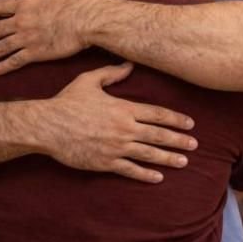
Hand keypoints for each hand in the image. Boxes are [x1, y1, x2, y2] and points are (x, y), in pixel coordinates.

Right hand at [24, 62, 197, 182]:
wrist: (47, 126)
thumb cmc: (67, 102)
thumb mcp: (89, 80)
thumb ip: (111, 73)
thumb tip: (129, 64)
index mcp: (123, 109)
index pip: (157, 114)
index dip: (176, 119)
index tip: (190, 124)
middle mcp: (124, 129)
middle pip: (158, 135)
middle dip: (179, 140)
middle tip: (195, 145)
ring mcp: (116, 147)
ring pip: (149, 154)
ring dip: (168, 158)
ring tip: (184, 162)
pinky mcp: (105, 162)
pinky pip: (130, 170)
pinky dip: (145, 174)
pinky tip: (158, 177)